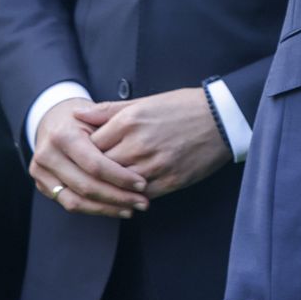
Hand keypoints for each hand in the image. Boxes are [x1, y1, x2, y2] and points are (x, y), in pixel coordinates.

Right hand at [29, 98, 146, 217]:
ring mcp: (41, 172)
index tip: (142, 184)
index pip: (94, 164)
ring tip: (131, 209)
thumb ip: (116, 133)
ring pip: (75, 200)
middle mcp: (48, 155)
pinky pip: (68, 204)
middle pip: (85, 186)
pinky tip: (114, 209)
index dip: (120, 177)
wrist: (54, 120)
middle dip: (117, 197)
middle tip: (142, 202)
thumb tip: (141, 153)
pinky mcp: (42, 185)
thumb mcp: (100, 117)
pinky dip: (93, 209)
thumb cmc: (85, 119)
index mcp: (63, 136)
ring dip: (106, 208)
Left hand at [83, 88, 231, 198]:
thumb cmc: (184, 107)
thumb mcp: (145, 102)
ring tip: (106, 189)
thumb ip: (108, 110)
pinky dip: (131, 197)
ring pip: (117, 186)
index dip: (82, 154)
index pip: (88, 146)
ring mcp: (154, 164)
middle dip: (92, 174)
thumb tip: (76, 114)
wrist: (223, 118)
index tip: (82, 158)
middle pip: (99, 169)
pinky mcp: (171, 179)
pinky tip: (129, 195)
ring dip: (110, 189)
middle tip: (87, 178)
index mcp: (128, 121)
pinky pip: (140, 195)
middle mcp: (138, 144)